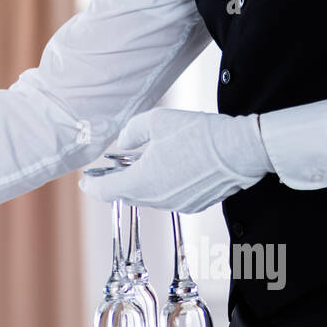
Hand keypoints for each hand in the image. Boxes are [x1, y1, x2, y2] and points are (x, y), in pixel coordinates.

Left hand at [79, 108, 271, 212]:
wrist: (242, 150)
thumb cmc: (199, 133)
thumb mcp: (158, 121)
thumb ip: (132, 132)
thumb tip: (123, 143)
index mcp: (140, 183)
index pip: (104, 191)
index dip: (91, 186)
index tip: (84, 182)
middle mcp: (155, 200)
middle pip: (126, 195)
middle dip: (115, 183)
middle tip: (108, 172)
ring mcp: (175, 205)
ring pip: (148, 197)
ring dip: (140, 184)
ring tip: (139, 167)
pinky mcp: (194, 205)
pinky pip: (168, 197)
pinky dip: (161, 186)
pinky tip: (167, 169)